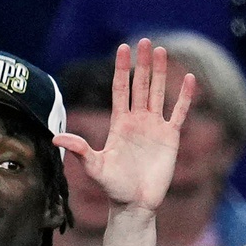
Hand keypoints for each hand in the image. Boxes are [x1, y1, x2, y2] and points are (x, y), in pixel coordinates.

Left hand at [53, 41, 194, 216]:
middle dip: (142, 64)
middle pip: (141, 85)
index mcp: (119, 123)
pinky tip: (189, 79)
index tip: (123, 48)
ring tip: (162, 51)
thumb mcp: (95, 167)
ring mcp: (154, 127)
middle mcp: (137, 120)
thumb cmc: (113, 187)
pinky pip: (179, 112)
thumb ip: (80, 150)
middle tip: (145, 41)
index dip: (122, 69)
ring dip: (160, 73)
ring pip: (159, 93)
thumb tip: (56, 138)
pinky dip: (184, 97)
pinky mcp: (170, 137)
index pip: (121, 89)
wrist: (134, 204)